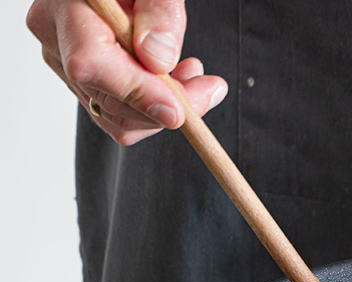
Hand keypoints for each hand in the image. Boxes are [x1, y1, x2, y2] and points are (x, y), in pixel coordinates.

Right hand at [26, 0, 227, 145]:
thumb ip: (159, 13)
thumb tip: (159, 61)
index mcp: (65, 5)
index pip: (92, 65)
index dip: (139, 94)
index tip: (179, 111)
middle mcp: (56, 38)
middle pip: (106, 100)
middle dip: (166, 106)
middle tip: (210, 90)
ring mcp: (64, 60)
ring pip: (113, 115)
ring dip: (162, 110)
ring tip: (196, 79)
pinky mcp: (81, 76)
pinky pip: (116, 110)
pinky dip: (152, 106)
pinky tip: (177, 81)